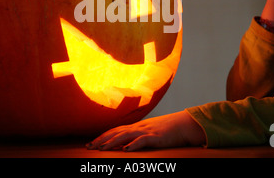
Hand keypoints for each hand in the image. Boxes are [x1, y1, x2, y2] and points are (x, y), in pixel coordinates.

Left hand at [86, 111, 205, 151]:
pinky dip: (134, 144)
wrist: (184, 124)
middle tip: (89, 147)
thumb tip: (127, 143)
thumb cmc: (168, 129)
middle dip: (102, 140)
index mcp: (136, 127)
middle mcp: (139, 127)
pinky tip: (126, 149)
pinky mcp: (156, 136)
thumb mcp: (150, 131)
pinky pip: (143, 140)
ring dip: (112, 142)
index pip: (115, 130)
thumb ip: (139, 135)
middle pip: (117, 132)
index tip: (91, 143)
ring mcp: (147, 131)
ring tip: (101, 149)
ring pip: (126, 135)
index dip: (103, 136)